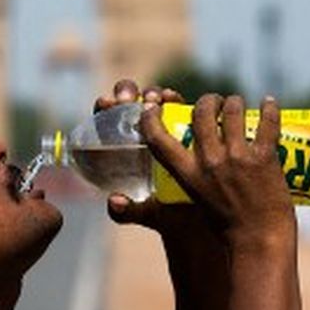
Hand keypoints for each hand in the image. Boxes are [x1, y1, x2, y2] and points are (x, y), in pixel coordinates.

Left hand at [94, 79, 213, 235]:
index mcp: (122, 152)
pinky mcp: (184, 125)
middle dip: (126, 93)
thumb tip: (114, 202)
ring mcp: (162, 128)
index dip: (104, 109)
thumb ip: (128, 212)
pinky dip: (172, 98)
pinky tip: (172, 98)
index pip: (105, 123)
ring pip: (151, 101)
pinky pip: (175, 106)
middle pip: (127, 105)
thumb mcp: (150, 215)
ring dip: (151, 94)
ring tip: (156, 98)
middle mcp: (139, 135)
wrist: (205, 216)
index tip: (108, 104)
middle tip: (130, 99)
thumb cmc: (172, 216)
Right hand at [139, 93, 295, 247]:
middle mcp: (210, 162)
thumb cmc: (225, 228)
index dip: (152, 119)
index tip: (154, 108)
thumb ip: (178, 185)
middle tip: (215, 102)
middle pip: (201, 113)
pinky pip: (267, 122)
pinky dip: (270, 108)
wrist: (259, 241)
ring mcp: (238, 158)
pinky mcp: (264, 158)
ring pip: (233, 110)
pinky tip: (269, 103)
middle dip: (208, 101)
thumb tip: (144, 181)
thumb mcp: (190, 204)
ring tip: (238, 104)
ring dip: (235, 102)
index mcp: (188, 175)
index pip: (159, 139)